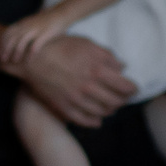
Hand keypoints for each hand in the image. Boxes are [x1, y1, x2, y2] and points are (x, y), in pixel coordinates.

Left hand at [0, 8, 69, 69]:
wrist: (62, 14)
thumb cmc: (46, 21)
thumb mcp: (31, 23)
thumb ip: (22, 29)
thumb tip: (13, 40)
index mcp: (22, 23)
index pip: (7, 33)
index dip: (1, 43)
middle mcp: (27, 26)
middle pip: (12, 38)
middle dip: (5, 49)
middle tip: (2, 60)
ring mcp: (36, 29)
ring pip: (21, 42)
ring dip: (16, 52)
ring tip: (14, 61)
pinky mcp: (45, 34)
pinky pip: (35, 46)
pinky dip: (30, 54)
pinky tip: (29, 61)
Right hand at [13, 35, 132, 127]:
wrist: (31, 58)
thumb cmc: (60, 47)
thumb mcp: (87, 44)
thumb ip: (107, 56)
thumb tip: (123, 67)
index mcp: (97, 70)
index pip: (125, 87)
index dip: (133, 89)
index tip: (133, 88)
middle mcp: (88, 87)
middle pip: (116, 102)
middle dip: (123, 100)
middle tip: (123, 98)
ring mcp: (76, 100)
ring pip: (102, 113)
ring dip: (110, 110)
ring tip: (111, 106)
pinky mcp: (64, 107)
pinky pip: (85, 120)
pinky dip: (95, 121)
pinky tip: (98, 118)